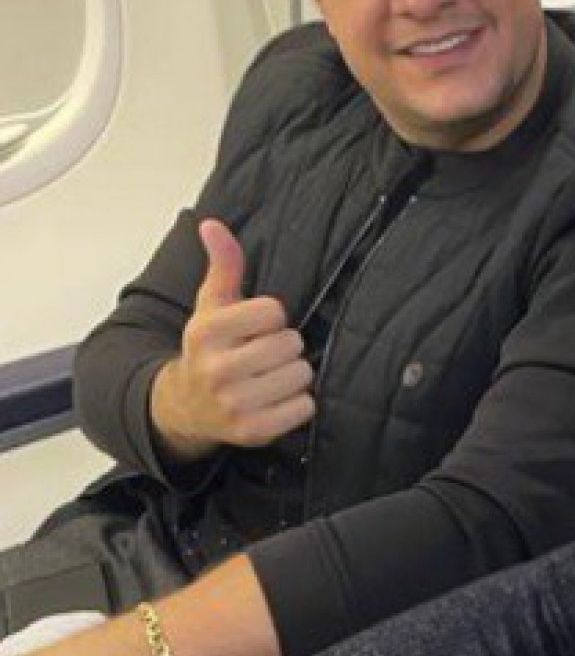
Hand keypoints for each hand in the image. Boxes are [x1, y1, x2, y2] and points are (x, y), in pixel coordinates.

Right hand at [151, 219, 314, 458]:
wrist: (186, 406)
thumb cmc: (210, 350)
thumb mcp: (212, 305)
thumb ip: (223, 265)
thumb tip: (213, 224)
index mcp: (206, 332)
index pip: (273, 311)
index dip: (270, 318)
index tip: (254, 327)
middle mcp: (217, 369)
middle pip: (291, 344)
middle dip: (283, 346)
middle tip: (262, 355)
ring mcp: (234, 403)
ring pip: (301, 374)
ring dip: (292, 374)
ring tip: (268, 376)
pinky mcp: (252, 431)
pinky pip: (305, 406)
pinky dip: (298, 403)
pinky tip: (274, 399)